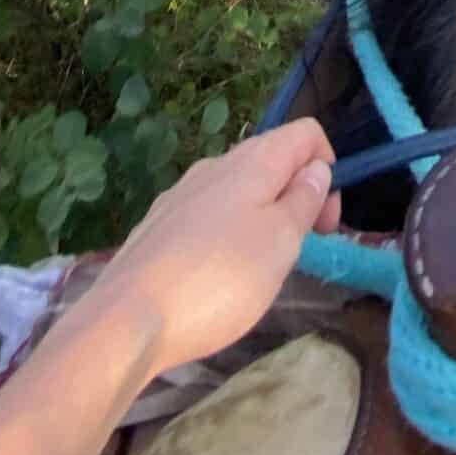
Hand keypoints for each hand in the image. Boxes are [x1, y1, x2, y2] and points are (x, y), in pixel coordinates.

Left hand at [77, 120, 342, 380]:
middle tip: (299, 252)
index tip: (326, 223)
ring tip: (258, 271)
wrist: (127, 320)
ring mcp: (180, 196)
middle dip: (295, 197)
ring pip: (237, 190)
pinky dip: (227, 236)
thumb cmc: (218, 280)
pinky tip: (216, 279)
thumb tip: (316, 168)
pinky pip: (207, 216)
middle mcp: (214, 167)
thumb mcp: (280, 243)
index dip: (328, 168)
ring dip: (261, 218)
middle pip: (271, 161)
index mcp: (252, 162)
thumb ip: (303, 201)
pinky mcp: (157, 228)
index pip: (305, 134)